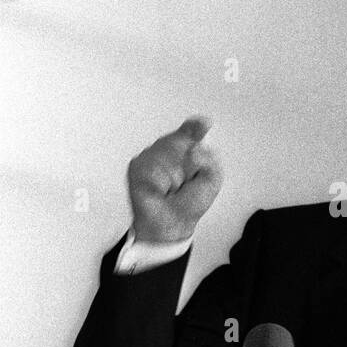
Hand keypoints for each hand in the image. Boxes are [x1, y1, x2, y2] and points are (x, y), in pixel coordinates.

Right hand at [127, 116, 222, 243]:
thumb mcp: (210, 180)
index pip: (190, 130)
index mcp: (186, 149)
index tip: (204, 124)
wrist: (172, 223)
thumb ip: (208, 158)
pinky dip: (161, 183)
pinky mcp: (136, 166)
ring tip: (172, 188)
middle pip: (179, 140)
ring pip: (166, 153)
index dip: (195, 127)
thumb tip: (196, 145)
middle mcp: (167, 148)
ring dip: (174, 177)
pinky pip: (152, 167)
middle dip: (188, 165)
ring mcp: (150, 155)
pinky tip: (160, 189)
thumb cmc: (189, 203)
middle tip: (185, 182)